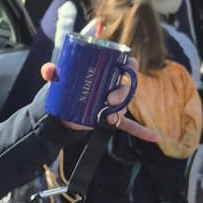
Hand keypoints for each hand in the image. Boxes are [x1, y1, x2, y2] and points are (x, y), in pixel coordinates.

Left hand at [40, 61, 158, 141]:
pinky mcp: (111, 119)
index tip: (128, 67)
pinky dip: (142, 131)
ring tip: (109, 115)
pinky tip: (154, 136)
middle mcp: (113, 87)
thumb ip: (52, 72)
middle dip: (122, 92)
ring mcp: (113, 104)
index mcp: (106, 73)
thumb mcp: (58, 79)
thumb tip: (49, 70)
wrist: (58, 113)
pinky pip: (130, 126)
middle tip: (110, 98)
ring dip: (121, 109)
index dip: (131, 65)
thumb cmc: (63, 90)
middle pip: (127, 86)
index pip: (126, 65)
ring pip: (125, 105)